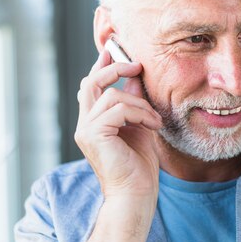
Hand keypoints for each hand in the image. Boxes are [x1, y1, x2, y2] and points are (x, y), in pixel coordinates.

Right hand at [75, 50, 162, 202]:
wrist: (137, 194)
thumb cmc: (139, 166)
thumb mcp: (140, 126)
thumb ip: (134, 103)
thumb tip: (135, 78)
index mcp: (94, 122)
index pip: (92, 86)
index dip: (102, 64)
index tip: (114, 47)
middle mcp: (85, 124)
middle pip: (91, 82)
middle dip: (114, 68)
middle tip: (137, 65)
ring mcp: (86, 130)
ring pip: (110, 96)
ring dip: (139, 104)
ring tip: (155, 120)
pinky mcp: (93, 135)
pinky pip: (118, 109)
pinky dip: (140, 113)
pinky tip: (152, 126)